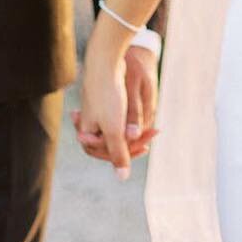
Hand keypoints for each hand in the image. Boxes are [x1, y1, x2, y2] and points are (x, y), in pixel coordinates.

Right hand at [73, 41, 158, 178]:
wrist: (104, 63)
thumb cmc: (107, 95)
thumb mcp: (115, 128)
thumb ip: (118, 153)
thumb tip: (122, 177)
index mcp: (86, 136)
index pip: (110, 155)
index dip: (129, 153)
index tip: (146, 145)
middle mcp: (88, 128)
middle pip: (115, 143)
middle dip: (135, 139)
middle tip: (155, 132)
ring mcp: (94, 117)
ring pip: (118, 131)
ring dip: (135, 130)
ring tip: (153, 129)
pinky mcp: (102, 106)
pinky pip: (119, 119)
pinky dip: (131, 121)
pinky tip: (144, 121)